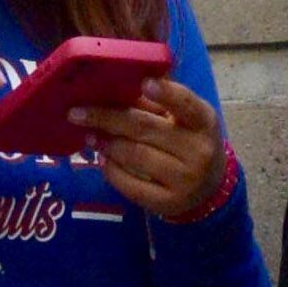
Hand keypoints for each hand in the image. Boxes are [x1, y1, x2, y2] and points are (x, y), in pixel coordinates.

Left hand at [80, 69, 228, 220]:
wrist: (210, 188)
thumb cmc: (190, 141)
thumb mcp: (185, 120)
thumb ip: (157, 103)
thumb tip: (114, 86)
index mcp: (205, 122)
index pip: (186, 105)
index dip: (166, 93)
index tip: (143, 82)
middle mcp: (199, 151)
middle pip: (146, 128)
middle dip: (108, 118)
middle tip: (77, 113)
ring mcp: (185, 180)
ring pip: (136, 156)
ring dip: (107, 143)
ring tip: (90, 135)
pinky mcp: (168, 203)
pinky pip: (132, 185)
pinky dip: (112, 170)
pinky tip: (103, 159)